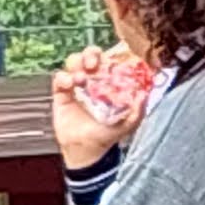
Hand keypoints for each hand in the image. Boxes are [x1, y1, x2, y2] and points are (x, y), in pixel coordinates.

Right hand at [48, 46, 142, 169]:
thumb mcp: (129, 123)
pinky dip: (63, 77)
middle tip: (92, 65)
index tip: (111, 59)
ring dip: (77, 64)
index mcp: (109, 82)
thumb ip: (138, 110)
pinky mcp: (61, 94)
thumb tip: (145, 95)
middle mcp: (92, 80)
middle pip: (90, 55)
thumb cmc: (108, 134)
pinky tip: (69, 85)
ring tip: (80, 79)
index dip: (110, 55)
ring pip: (73, 62)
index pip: (109, 60)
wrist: (87, 150)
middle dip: (90, 54)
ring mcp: (76, 85)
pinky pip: (59, 78)